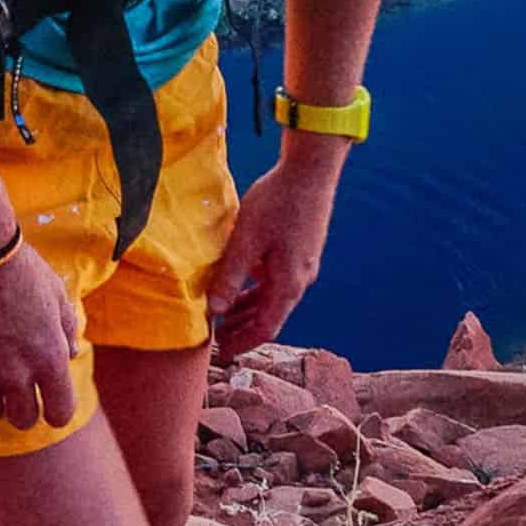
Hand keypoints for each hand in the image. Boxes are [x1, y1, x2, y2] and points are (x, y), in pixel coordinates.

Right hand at [0, 243, 82, 430]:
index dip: (55, 410)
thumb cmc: (24, 270)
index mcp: (50, 359)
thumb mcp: (58, 295)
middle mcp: (18, 373)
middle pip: (22, 420)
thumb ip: (67, 329)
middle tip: (15, 388)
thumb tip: (71, 353)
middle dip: (22, 409)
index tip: (47, 400)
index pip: (60, 413)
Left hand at [206, 151, 340, 359]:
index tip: (222, 353)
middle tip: (217, 337)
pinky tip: (242, 280)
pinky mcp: (301, 250)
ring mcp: (303, 265)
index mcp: (288, 284)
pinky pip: (278, 280)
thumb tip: (214, 310)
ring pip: (273, 298)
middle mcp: (300, 280)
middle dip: (243, 328)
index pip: (265, 328)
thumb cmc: (277, 203)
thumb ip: (230, 277)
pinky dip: (258, 288)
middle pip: (269, 316)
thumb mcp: (246, 241)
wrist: (310, 171)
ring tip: (224, 313)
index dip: (242, 343)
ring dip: (249, 308)